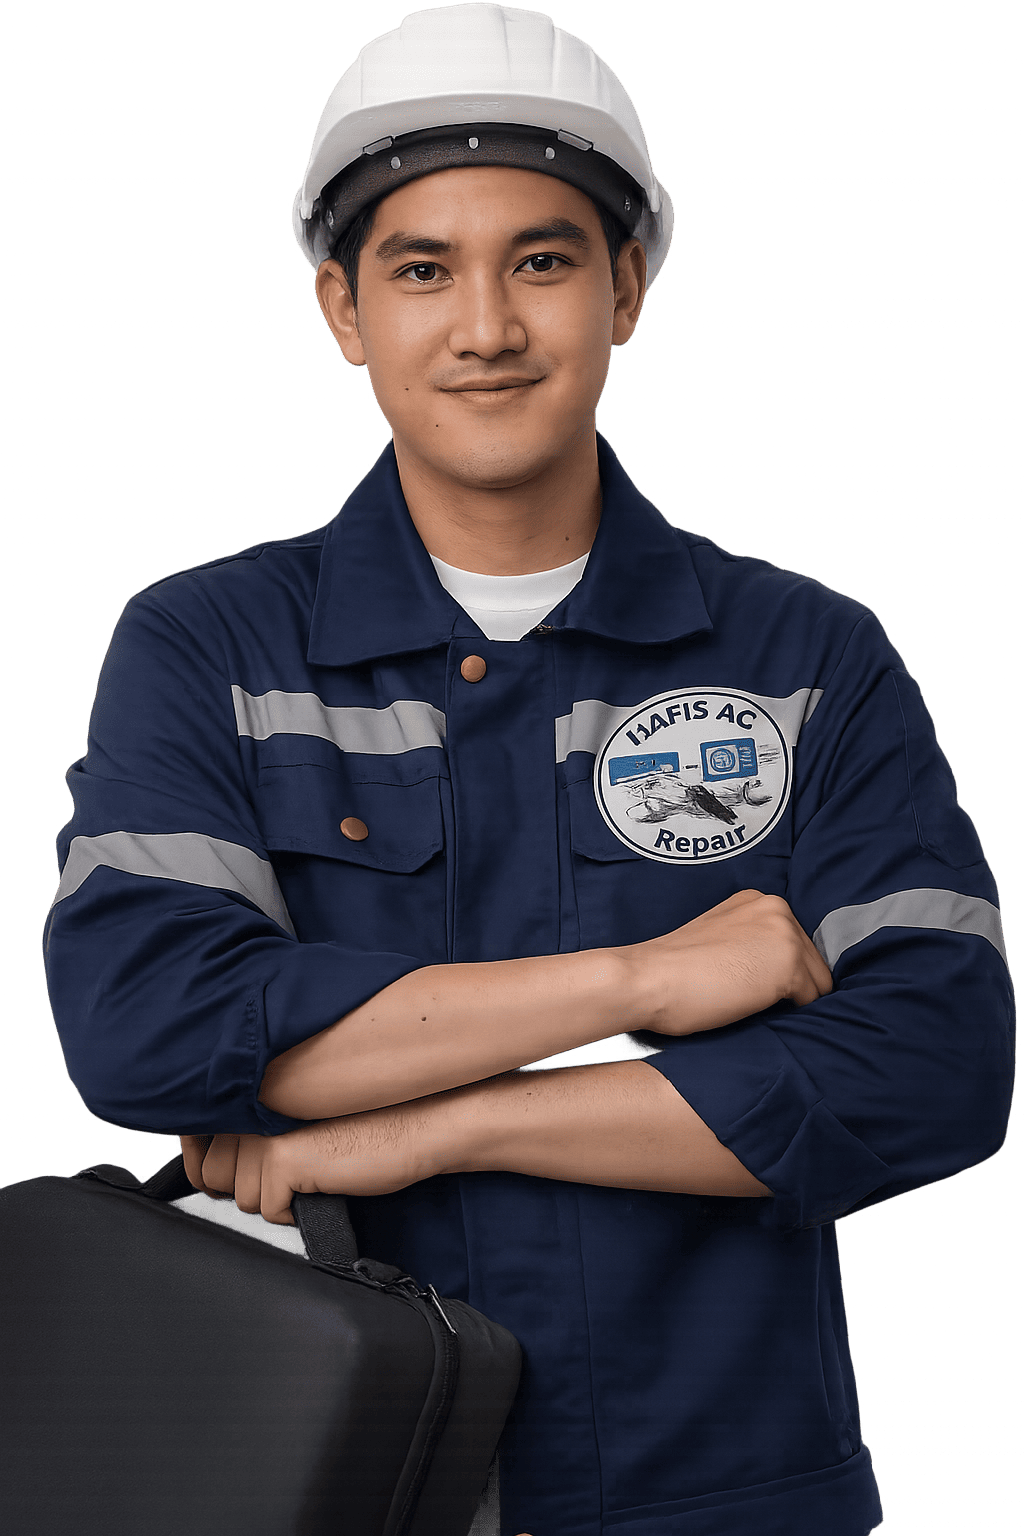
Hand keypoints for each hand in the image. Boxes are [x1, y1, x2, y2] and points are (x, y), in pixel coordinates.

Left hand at [179, 1099, 455, 1223]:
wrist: (409, 1126)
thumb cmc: (359, 1127)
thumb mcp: (290, 1126)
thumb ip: (247, 1135)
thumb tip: (205, 1168)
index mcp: (248, 1093)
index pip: (199, 1151)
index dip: (220, 1173)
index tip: (258, 1171)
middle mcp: (247, 1108)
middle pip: (215, 1179)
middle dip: (254, 1187)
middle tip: (297, 1171)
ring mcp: (260, 1132)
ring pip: (241, 1199)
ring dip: (277, 1198)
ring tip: (314, 1173)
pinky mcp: (280, 1159)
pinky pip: (271, 1211)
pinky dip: (297, 1211)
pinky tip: (323, 1183)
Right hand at [630, 889, 832, 1035]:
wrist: (648, 979)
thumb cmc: (673, 970)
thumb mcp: (718, 937)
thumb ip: (749, 941)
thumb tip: (775, 969)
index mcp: (757, 899)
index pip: (794, 941)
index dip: (778, 969)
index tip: (753, 982)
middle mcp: (777, 908)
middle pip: (812, 960)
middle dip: (791, 983)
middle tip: (752, 998)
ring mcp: (785, 935)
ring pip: (818, 981)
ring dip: (793, 999)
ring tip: (754, 1004)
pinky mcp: (788, 966)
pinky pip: (811, 1000)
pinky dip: (791, 1012)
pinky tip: (756, 1009)